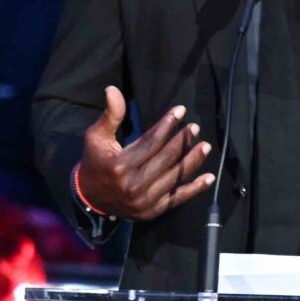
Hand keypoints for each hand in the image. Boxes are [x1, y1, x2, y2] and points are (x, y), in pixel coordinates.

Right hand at [77, 87, 213, 221]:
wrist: (90, 200)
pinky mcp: (152, 211)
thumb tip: (113, 89)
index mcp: (120, 164)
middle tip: (195, 128)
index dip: (167, 125)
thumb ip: (110, 114)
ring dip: (193, 161)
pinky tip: (208, 178)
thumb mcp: (96, 137)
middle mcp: (133, 184)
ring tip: (205, 146)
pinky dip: (195, 189)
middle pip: (166, 158)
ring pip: (174, 177)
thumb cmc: (95, 162)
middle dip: (183, 141)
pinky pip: (177, 198)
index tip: (180, 111)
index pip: (151, 141)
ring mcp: (144, 200)